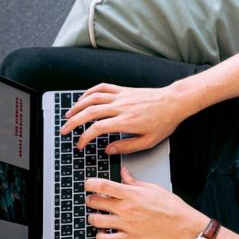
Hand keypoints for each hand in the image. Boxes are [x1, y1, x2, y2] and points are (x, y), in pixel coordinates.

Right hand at [60, 83, 188, 153]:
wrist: (174, 102)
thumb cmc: (164, 122)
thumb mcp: (148, 141)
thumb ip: (127, 147)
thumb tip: (108, 150)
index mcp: (126, 121)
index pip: (97, 128)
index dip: (85, 137)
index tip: (80, 144)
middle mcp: (120, 107)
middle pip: (89, 112)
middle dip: (73, 122)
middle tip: (64, 130)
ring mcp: (121, 96)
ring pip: (92, 98)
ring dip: (77, 106)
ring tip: (68, 115)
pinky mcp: (123, 90)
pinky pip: (102, 88)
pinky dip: (89, 92)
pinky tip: (83, 99)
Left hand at [84, 167, 207, 238]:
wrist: (181, 226)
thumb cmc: (170, 207)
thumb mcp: (152, 188)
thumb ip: (134, 181)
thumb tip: (124, 172)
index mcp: (131, 194)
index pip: (103, 186)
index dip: (90, 183)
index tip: (88, 184)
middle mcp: (126, 209)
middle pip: (96, 202)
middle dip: (90, 199)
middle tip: (92, 199)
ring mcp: (126, 225)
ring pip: (97, 221)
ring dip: (92, 217)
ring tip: (95, 216)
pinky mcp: (129, 238)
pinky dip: (100, 236)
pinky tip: (101, 232)